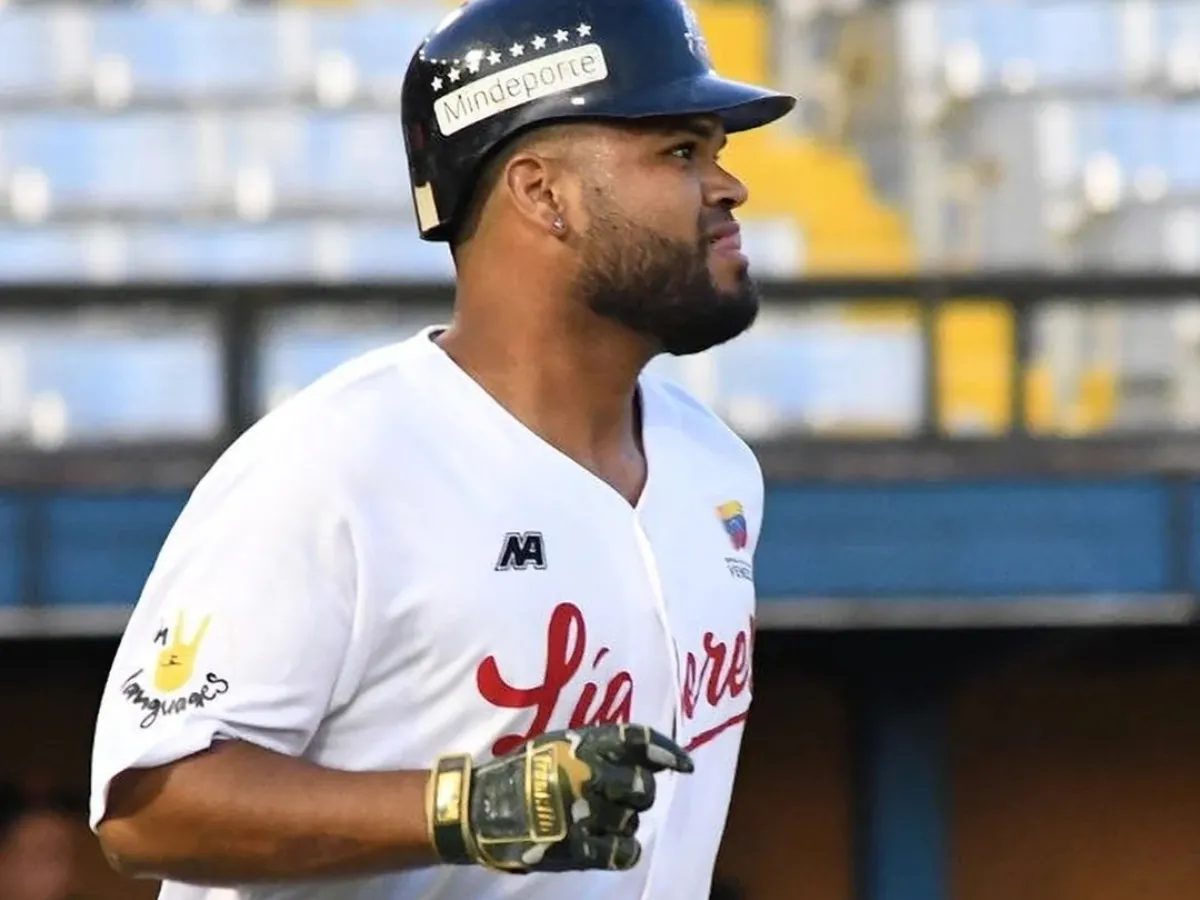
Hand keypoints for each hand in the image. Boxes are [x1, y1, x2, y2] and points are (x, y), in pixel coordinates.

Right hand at [426, 723, 693, 873]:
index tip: (685, 765)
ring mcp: (583, 813)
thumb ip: (596, 744)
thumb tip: (639, 752)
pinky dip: (623, 850)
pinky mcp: (576, 847)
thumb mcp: (556, 743)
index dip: (666, 752)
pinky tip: (614, 847)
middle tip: (624, 797)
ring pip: (632, 821)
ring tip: (601, 820)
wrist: (481, 809)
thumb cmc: (521, 771)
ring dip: (624, 822)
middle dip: (640, 794)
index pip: (638, 741)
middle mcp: (589, 774)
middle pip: (642, 788)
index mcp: (584, 745)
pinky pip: (620, 852)